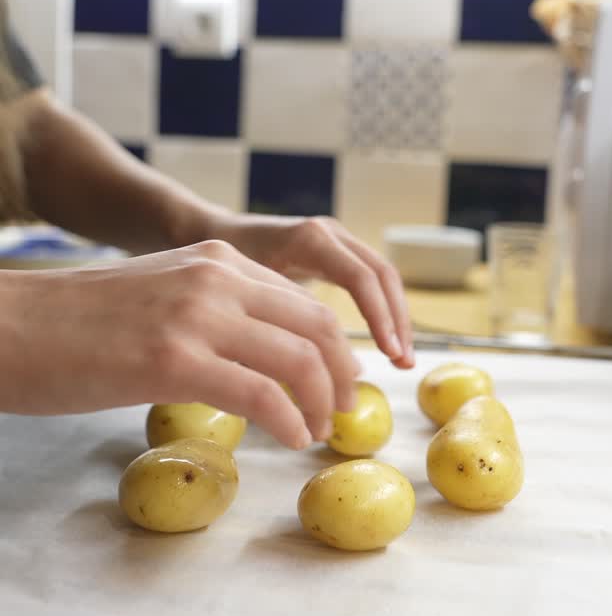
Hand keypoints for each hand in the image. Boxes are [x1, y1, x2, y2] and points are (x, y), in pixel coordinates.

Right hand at [0, 240, 363, 447]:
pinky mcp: (175, 361)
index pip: (302, 301)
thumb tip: (255, 355)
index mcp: (215, 259)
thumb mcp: (160, 296)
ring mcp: (197, 317)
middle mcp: (216, 278)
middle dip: (340, 374)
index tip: (336, 380)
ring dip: (320, 402)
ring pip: (299, 359)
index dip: (332, 347)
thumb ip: (211, 311)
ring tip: (314, 431)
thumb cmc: (75, 323)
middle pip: (316, 326)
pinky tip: (288, 439)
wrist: (10, 325)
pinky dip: (288, 422)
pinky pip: (262, 396)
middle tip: (341, 410)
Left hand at [199, 214, 414, 368]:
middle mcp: (326, 234)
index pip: (359, 278)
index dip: (378, 317)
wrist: (204, 232)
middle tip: (402, 363)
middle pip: (381, 275)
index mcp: (306, 240)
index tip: (388, 354)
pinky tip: (384, 345)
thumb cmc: (213, 271)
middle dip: (396, 321)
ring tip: (401, 361)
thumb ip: (270, 331)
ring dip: (395, 318)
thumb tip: (303, 383)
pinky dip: (381, 312)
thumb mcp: (238, 300)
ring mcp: (334, 239)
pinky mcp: (335, 251)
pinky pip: (369, 281)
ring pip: (381, 277)